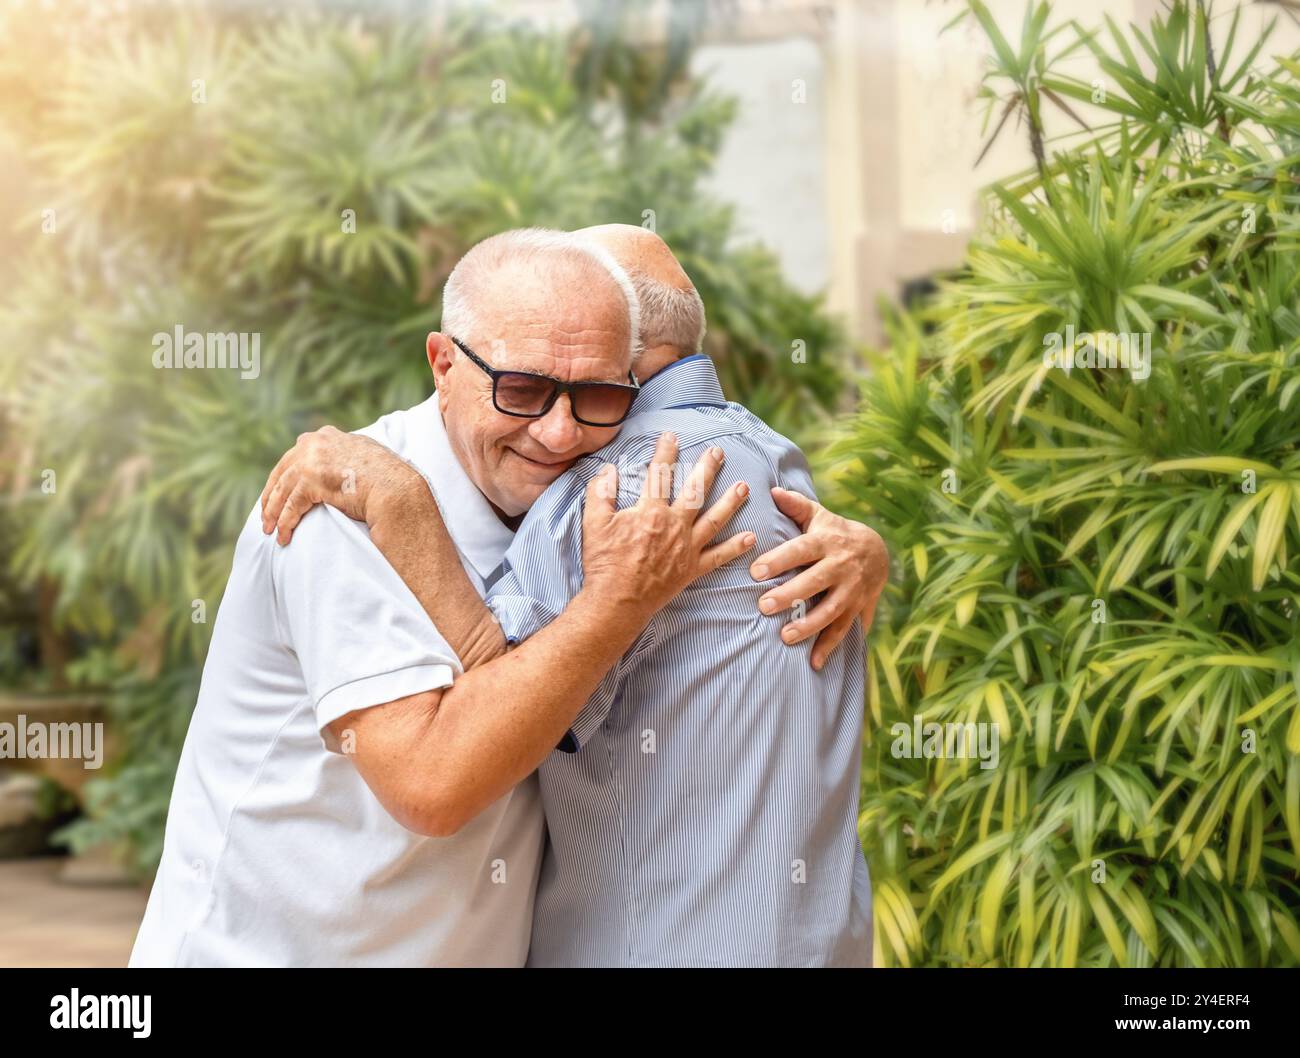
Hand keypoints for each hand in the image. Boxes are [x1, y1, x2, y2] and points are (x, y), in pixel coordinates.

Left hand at [260, 426, 423, 544]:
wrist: (397, 489)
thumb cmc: (388, 478)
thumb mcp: (365, 455)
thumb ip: (346, 455)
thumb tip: (342, 466)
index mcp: (327, 436)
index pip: (295, 456)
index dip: (284, 477)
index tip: (278, 492)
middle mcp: (315, 442)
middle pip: (281, 472)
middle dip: (271, 496)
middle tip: (267, 516)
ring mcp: (311, 460)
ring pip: (281, 491)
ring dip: (273, 514)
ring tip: (271, 531)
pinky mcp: (311, 481)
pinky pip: (290, 507)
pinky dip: (285, 524)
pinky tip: (284, 537)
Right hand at [581, 432, 754, 623]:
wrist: (616, 602)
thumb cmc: (604, 563)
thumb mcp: (593, 523)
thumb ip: (600, 493)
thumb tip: (607, 470)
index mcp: (650, 512)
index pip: (660, 474)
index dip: (666, 452)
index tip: (672, 436)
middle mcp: (674, 526)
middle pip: (695, 491)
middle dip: (708, 469)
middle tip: (718, 452)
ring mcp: (686, 548)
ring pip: (714, 520)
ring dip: (731, 502)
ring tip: (745, 487)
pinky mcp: (691, 570)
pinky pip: (718, 557)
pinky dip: (735, 548)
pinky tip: (750, 537)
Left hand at [750, 487, 888, 669]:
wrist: (879, 552)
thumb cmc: (835, 532)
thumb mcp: (819, 515)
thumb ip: (795, 505)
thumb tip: (770, 490)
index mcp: (826, 541)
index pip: (800, 550)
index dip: (779, 560)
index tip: (756, 571)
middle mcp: (840, 566)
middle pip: (814, 582)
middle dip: (790, 595)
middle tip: (764, 606)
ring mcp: (850, 589)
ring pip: (830, 609)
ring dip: (808, 625)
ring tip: (785, 636)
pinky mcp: (857, 608)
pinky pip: (843, 630)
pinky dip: (829, 647)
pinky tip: (813, 663)